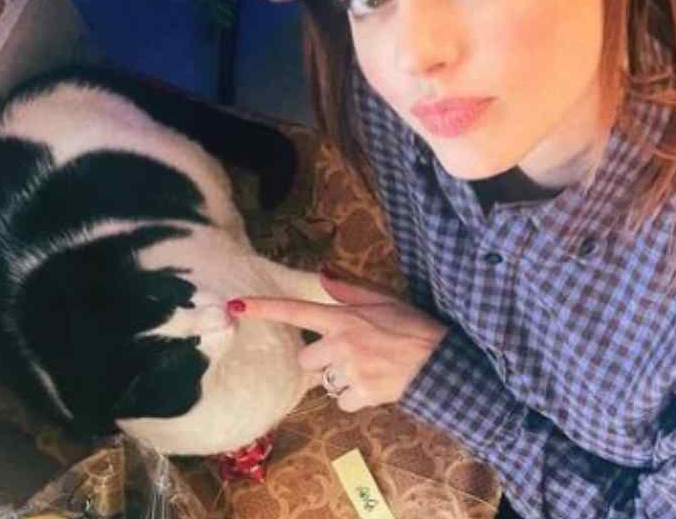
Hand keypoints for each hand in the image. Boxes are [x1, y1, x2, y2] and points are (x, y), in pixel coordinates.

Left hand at [234, 272, 447, 412]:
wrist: (440, 361)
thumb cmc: (413, 326)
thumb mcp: (384, 301)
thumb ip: (349, 291)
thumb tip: (323, 275)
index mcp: (344, 318)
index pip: (296, 310)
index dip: (264, 308)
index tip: (235, 305)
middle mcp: (341, 343)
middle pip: (306, 358)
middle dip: (323, 359)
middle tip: (352, 355)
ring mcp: (350, 370)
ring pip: (325, 382)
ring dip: (341, 379)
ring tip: (369, 369)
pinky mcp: (361, 394)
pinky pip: (342, 401)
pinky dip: (355, 397)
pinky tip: (374, 386)